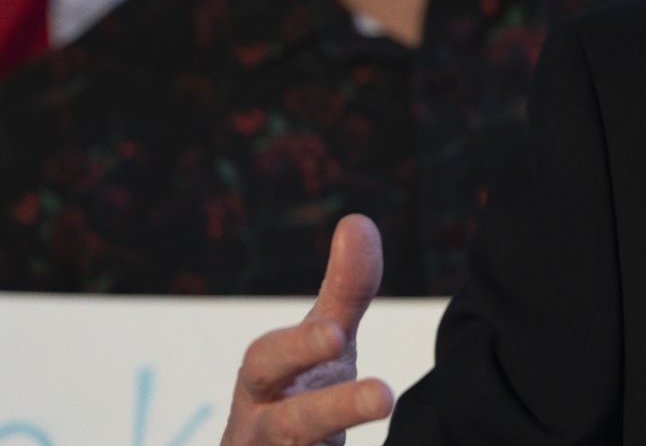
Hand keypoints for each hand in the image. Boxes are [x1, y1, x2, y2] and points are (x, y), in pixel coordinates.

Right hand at [220, 215, 394, 445]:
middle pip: (287, 427)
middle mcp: (259, 433)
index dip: (300, 348)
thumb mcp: (321, 347)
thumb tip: (359, 221)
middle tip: (385, 395)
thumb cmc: (298, 394)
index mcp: (262, 388)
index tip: (340, 335)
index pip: (268, 362)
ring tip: (386, 404)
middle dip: (332, 411)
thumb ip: (344, 292)